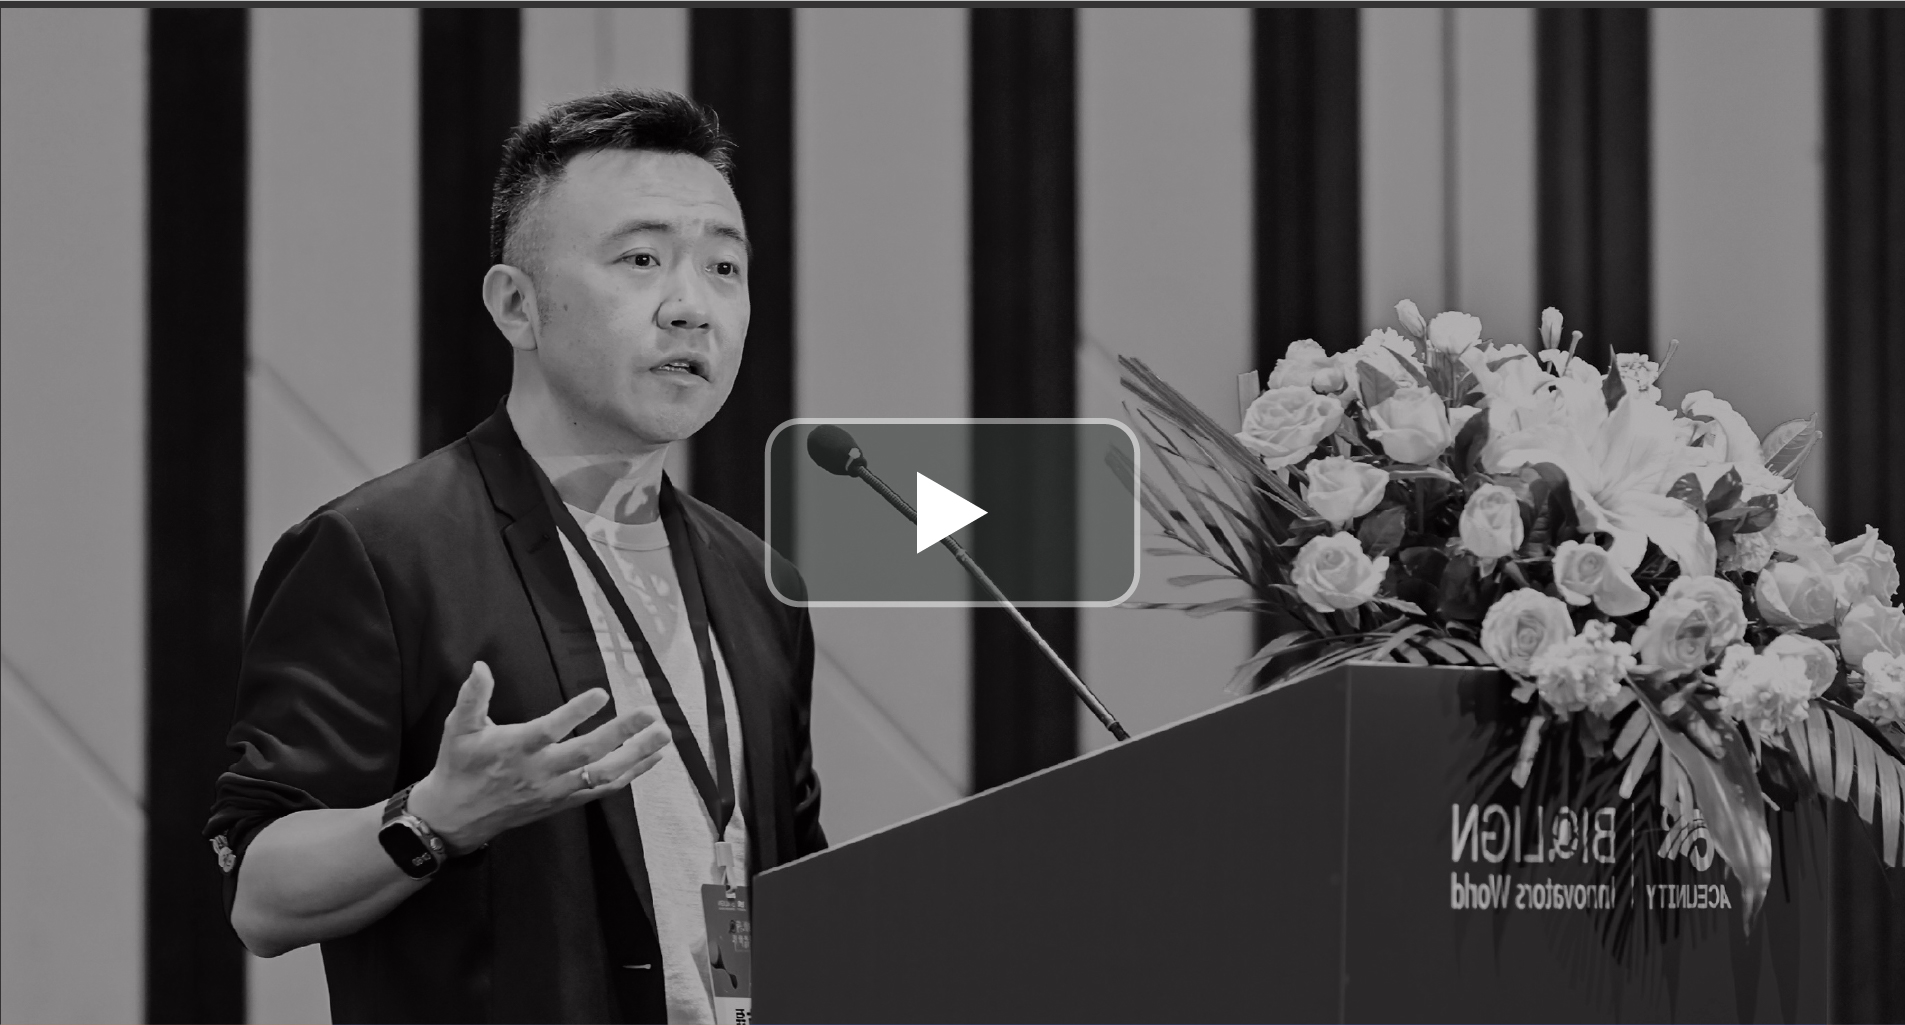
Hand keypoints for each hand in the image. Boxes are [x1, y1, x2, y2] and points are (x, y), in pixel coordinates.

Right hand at [407, 661, 671, 853]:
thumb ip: (472, 697)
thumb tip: (481, 666)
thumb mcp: (459, 728)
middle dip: (622, 733)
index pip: (550, 730)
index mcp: (515, 749)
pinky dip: (630, 775)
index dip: (576, 713)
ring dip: (636, 755)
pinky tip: (652, 759)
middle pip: (587, 753)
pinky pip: (602, 789)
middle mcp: (540, 771)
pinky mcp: (564, 801)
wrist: (457, 817)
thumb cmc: (460, 765)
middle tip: (650, 713)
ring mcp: (555, 789)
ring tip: (663, 735)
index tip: (601, 693)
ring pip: (602, 774)